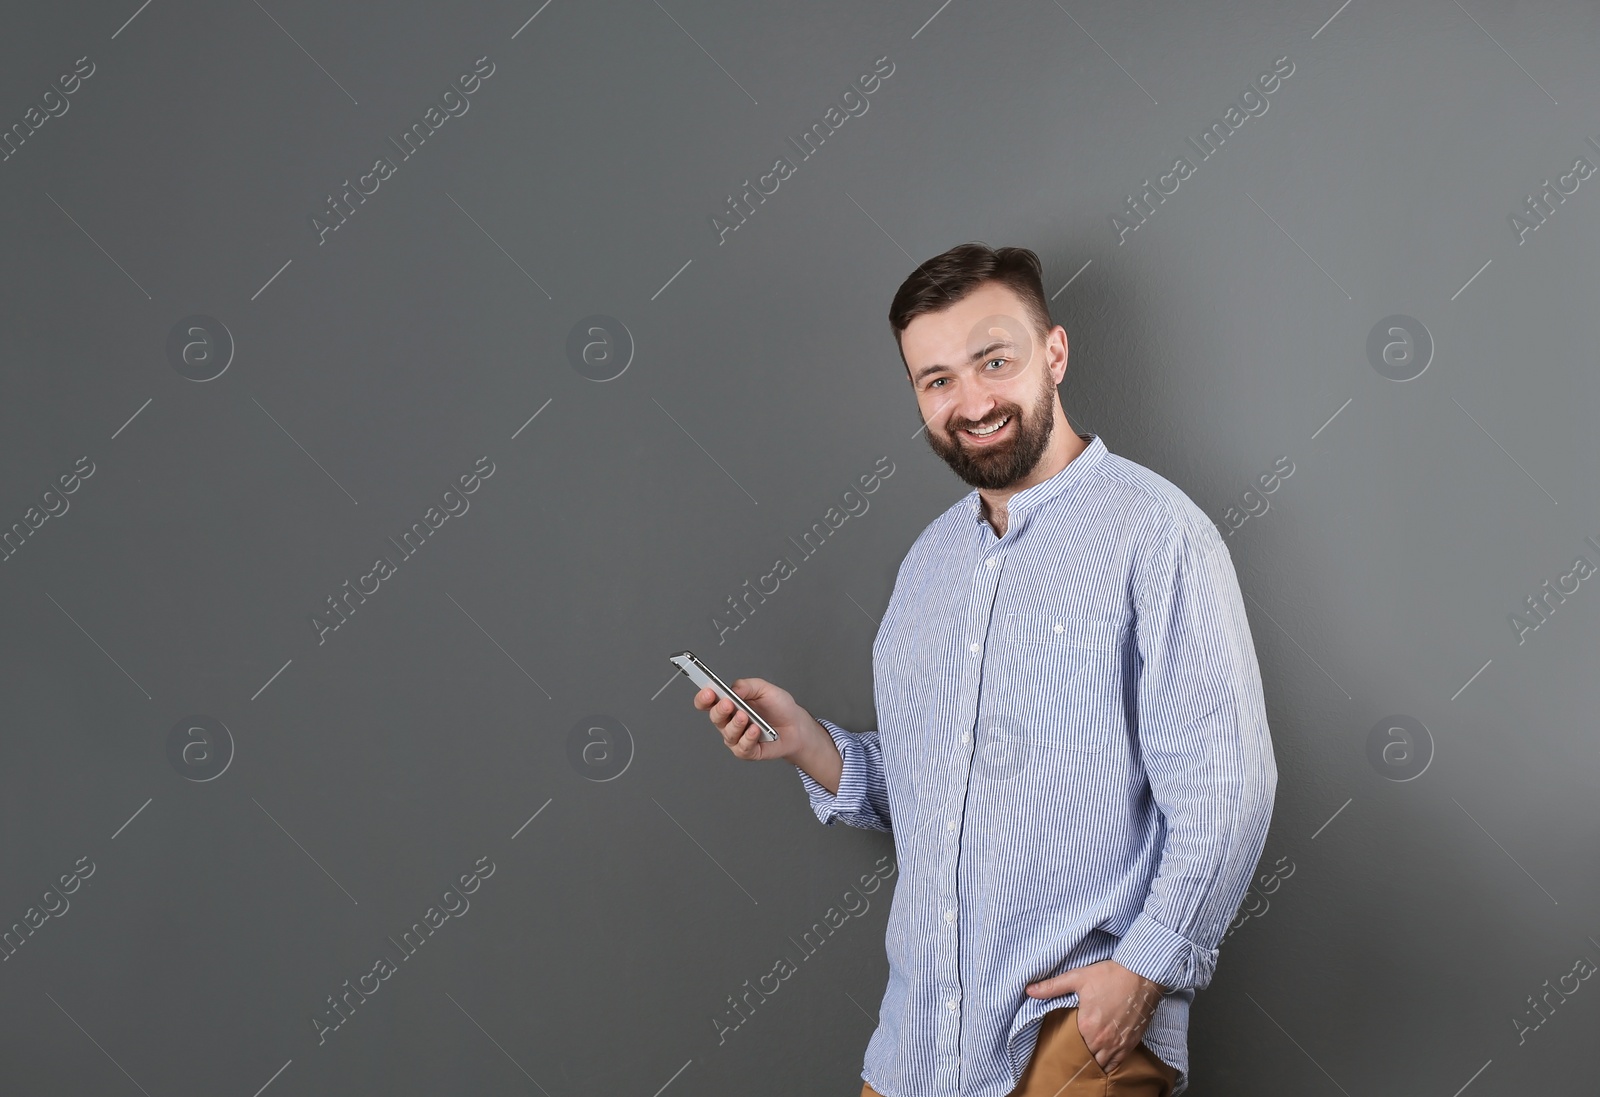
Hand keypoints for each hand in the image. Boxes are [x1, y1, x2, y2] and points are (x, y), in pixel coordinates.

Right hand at [692, 677, 808, 760]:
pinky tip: (755, 730)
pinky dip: (748, 738)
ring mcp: (737, 737)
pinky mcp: (747, 751)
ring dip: (736, 724)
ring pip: (728, 733)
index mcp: (729, 703)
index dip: (703, 698)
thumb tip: (731, 690)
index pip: (707, 702)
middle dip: (719, 710)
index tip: (708, 692)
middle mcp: (729, 721)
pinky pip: (741, 747)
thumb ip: (746, 686)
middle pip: (714, 717)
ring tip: (746, 717)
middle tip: (728, 704)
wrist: (797, 725)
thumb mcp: (764, 689)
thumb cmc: (779, 707)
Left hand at [1025, 960, 1165, 1072]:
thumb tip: (1029, 990)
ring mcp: (1118, 1044)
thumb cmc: (1110, 975)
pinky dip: (1108, 1065)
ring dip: (1092, 1063)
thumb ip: (1052, 987)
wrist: (1142, 975)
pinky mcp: (1131, 1044)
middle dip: (1077, 1058)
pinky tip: (1101, 1061)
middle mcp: (1103, 1039)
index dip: (1063, 1049)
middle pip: (1085, 1059)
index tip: (1058, 1047)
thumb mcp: (1078, 977)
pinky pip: (1117, 1064)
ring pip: (1101, 1065)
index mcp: (1087, 1026)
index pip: (1070, 1048)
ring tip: (1083, 1059)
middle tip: (1069, 1055)